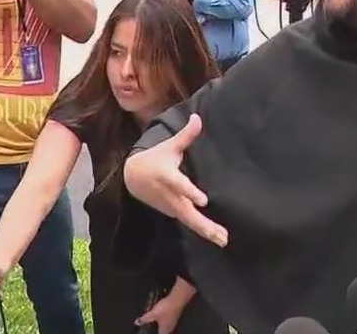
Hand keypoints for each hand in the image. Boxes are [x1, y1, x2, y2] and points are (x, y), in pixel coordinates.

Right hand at [124, 114, 228, 246]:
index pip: (179, 186)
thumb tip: (198, 116)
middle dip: (203, 223)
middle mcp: (169, 195)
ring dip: (205, 231)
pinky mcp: (173, 213)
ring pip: (189, 221)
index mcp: (167, 176)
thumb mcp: (168, 146)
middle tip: (221, 234)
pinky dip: (201, 231)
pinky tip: (217, 237)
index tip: (203, 200)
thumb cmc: (155, 159)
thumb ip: (186, 136)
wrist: (133, 178)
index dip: (189, 192)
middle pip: (186, 211)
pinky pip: (189, 223)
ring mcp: (171, 206)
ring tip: (223, 240)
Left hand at [136, 295, 181, 333]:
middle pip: (161, 331)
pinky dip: (161, 318)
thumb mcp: (153, 314)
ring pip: (163, 325)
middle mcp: (170, 328)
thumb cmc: (166, 308)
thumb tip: (137, 323)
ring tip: (151, 321)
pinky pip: (166, 320)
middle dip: (154, 329)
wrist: (178, 299)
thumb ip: (144, 319)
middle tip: (147, 326)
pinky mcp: (173, 315)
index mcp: (165, 331)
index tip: (147, 331)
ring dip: (158, 324)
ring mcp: (172, 322)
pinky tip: (157, 314)